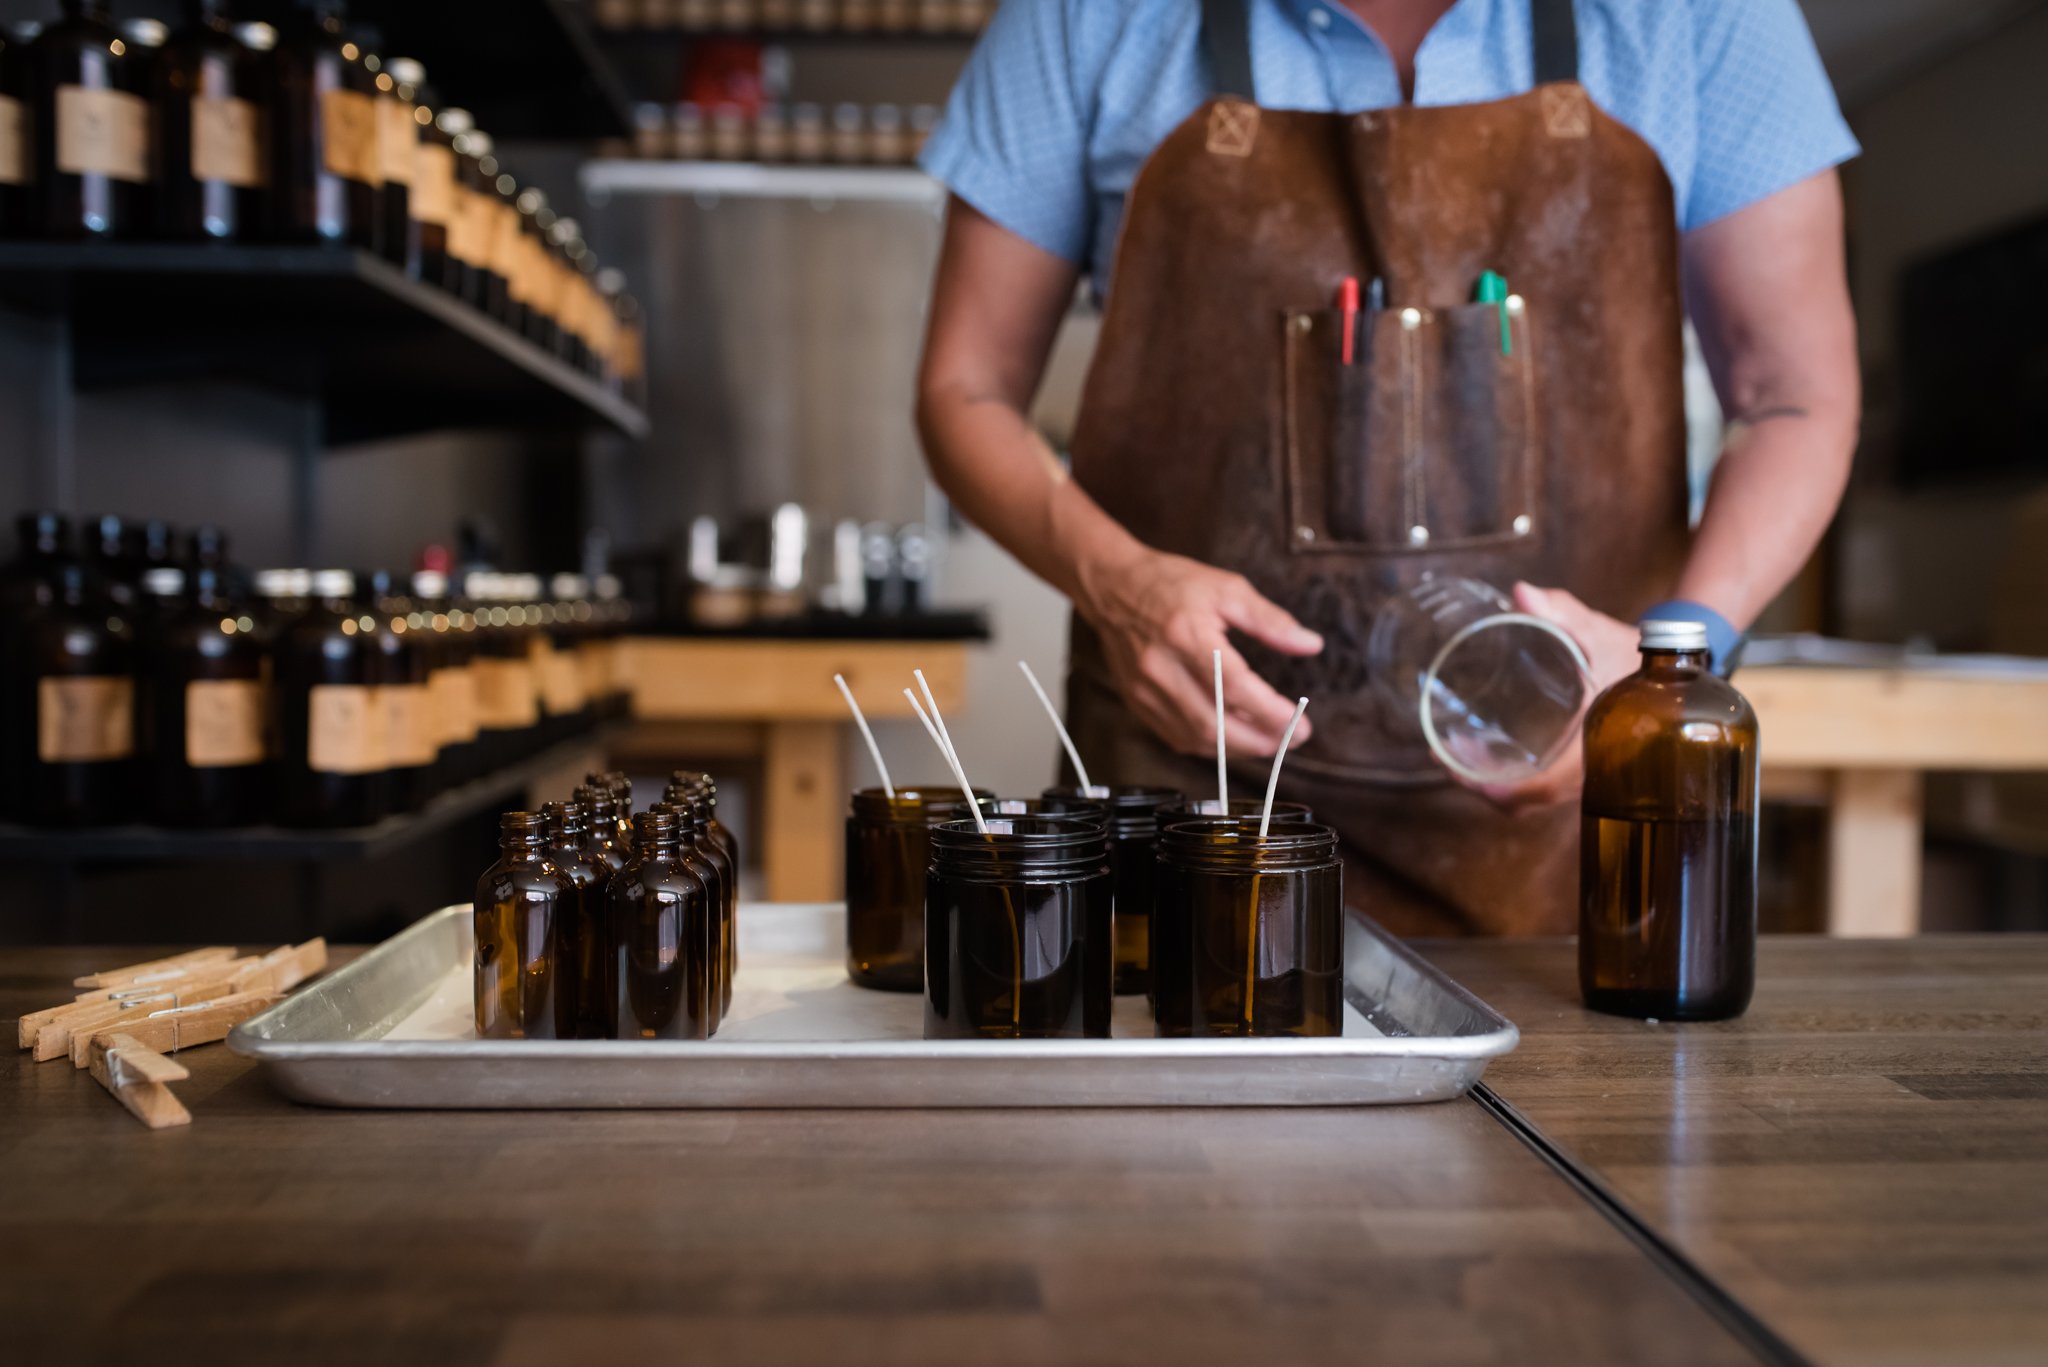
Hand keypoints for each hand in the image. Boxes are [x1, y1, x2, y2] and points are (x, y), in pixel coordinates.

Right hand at [1076, 547, 1323, 757]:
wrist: (1112, 587)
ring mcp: (1145, 690)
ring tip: (1267, 739)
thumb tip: (1310, 645)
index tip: (1299, 724)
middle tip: (1290, 739)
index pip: (1235, 687)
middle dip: (1259, 741)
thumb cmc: (1171, 583)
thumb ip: (1270, 621)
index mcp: (1187, 635)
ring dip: (1237, 747)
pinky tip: (1231, 735)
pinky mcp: (1137, 702)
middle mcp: (1162, 668)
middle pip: (1215, 724)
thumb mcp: (1228, 589)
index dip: (1270, 713)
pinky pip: (1176, 737)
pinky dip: (1209, 744)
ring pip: (1196, 738)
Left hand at [1465, 582, 1639, 809]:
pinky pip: (1541, 790)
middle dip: (1480, 784)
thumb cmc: (1631, 654)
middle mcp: (1588, 772)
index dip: (1492, 787)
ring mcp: (1585, 777)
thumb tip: (1522, 594)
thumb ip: (1559, 612)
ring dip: (1493, 783)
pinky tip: (1487, 754)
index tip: (1455, 766)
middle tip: (1445, 754)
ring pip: (1531, 801)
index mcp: (1591, 746)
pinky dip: (1512, 779)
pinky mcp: (1581, 772)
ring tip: (1455, 753)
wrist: (1670, 672)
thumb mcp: (1595, 630)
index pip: (1537, 788)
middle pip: (1524, 803)